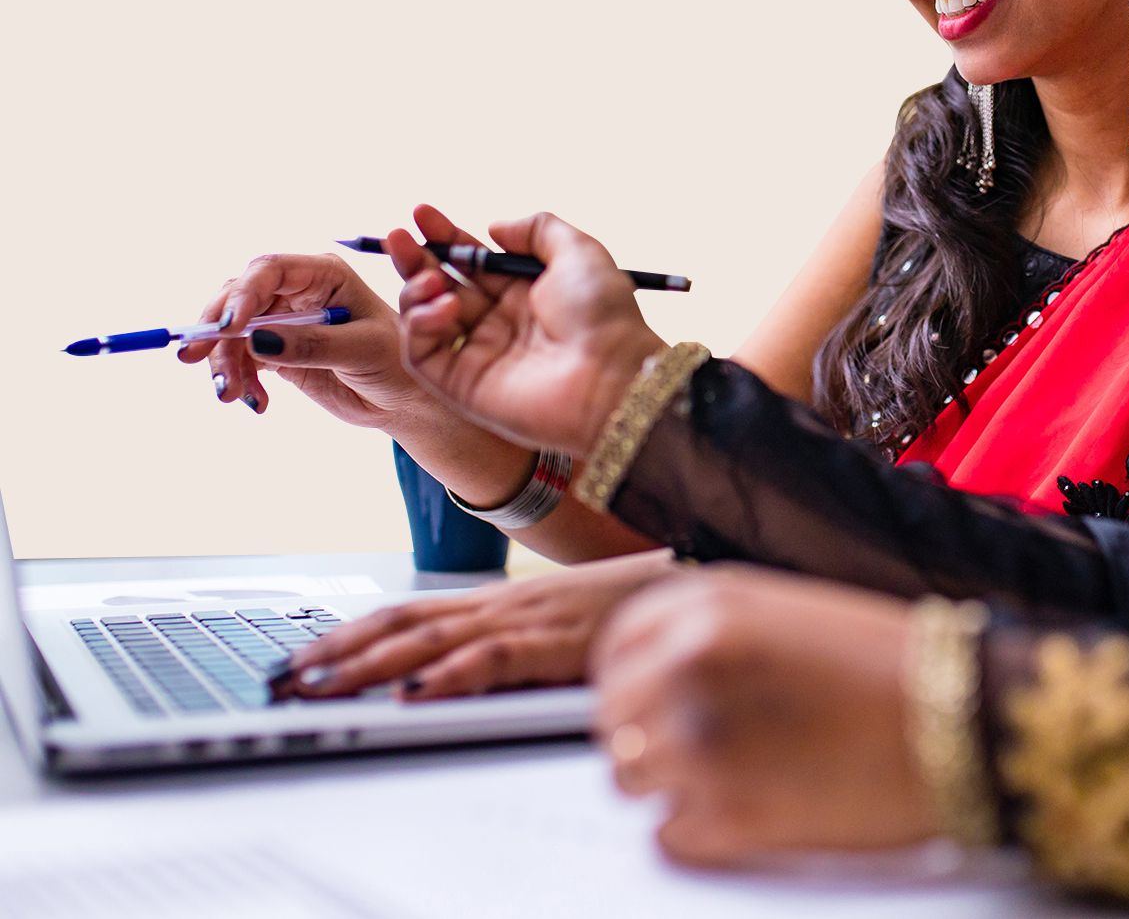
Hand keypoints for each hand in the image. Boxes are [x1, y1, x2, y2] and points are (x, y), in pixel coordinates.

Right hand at [178, 205, 483, 429]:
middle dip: (216, 328)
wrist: (405, 400)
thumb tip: (256, 340)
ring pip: (231, 331)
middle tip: (196, 359)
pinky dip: (238, 379)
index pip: (270, 270)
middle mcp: (299, 291)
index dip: (243, 294)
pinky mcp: (277, 351)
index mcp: (324, 274)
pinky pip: (240, 358)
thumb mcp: (363, 351)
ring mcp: (284, 320)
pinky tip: (256, 402)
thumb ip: (312, 344)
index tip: (226, 328)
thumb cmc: (398, 363)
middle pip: (238, 297)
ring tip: (231, 395)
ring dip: (222, 361)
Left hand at [271, 550, 675, 699]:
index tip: (300, 657)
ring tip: (318, 686)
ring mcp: (527, 618)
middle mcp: (502, 602)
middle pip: (402, 624)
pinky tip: (415, 696)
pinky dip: (449, 678)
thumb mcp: (562, 631)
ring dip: (367, 665)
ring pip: (430, 639)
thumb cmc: (634, 612)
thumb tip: (456, 681)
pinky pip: (493, 660)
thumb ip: (512, 649)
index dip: (348, 634)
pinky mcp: (557, 642)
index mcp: (500, 600)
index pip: (408, 612)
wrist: (695, 585)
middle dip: (335, 653)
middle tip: (281, 679)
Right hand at [392, 210, 667, 456]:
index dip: (446, 236)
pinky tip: (443, 306)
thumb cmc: (602, 314)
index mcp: (526, 293)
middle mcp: (500, 323)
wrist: (611, 378)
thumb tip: (494, 227)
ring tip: (431, 278)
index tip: (422, 212)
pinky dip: (420, 325)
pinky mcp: (463, 387)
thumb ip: (535, 229)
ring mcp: (480, 355)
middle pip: (442, 285)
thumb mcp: (578, 251)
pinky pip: (423, 354)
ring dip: (415, 290)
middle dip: (416, 258)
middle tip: (399, 235)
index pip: (472, 261)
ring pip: (425, 318)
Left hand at [591, 567, 938, 865]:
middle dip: (645, 732)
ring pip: (628, 775)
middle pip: (613, 713)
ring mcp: (703, 739)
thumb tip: (651, 671)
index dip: (629, 675)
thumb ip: (708, 630)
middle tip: (692, 745)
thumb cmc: (885, 662)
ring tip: (726, 774)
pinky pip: (668, 833)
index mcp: (707, 604)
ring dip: (665, 782)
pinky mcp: (729, 814)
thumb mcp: (783, 608)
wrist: (961, 716)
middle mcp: (691, 662)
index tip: (649, 695)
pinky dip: (697, 829)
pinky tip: (746, 806)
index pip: (613, 646)